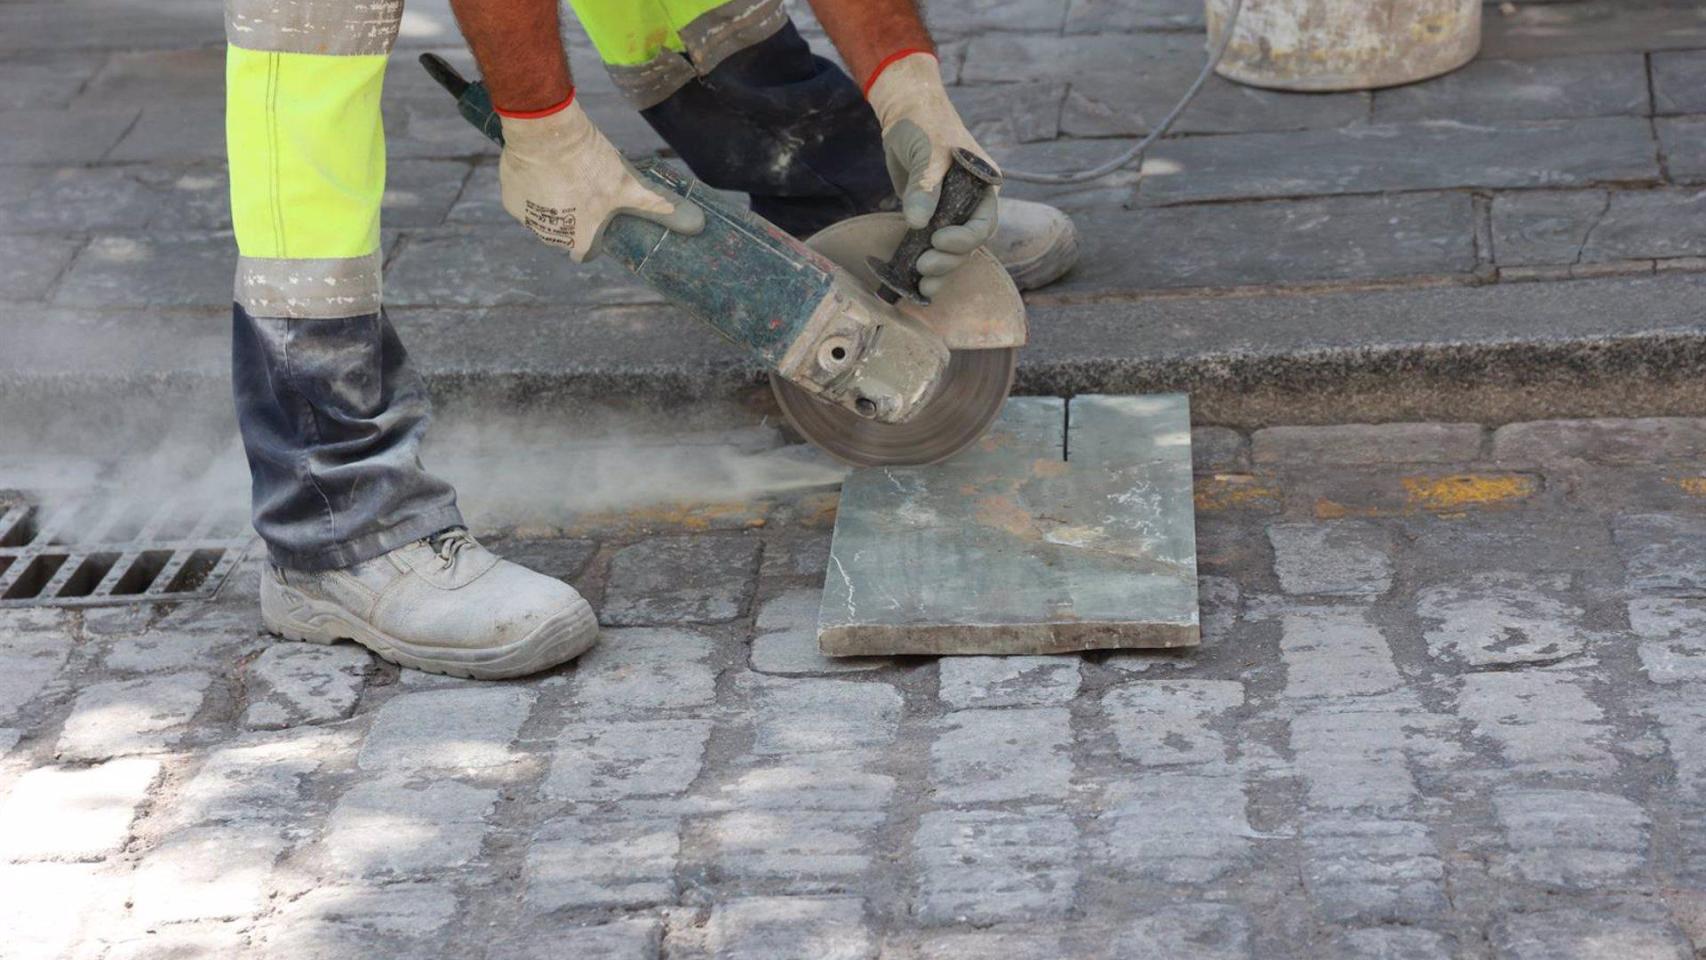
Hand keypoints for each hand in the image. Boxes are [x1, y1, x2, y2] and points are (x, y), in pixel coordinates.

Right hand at [498, 96, 702, 261]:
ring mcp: (526, 219)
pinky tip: (545, 170)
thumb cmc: (591, 162)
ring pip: (543, 216)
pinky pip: (524, 199)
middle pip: (564, 233)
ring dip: (552, 203)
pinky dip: (532, 189)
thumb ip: (657, 208)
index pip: (585, 252)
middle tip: (583, 189)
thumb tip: (698, 225)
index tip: (598, 218)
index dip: (594, 236)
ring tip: (564, 176)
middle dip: (573, 217)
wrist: (546, 132)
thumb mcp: (629, 186)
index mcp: (578, 240)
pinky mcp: (509, 199)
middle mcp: (549, 237)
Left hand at [865, 51, 999, 298]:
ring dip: (937, 271)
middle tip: (923, 267)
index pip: (984, 223)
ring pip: (950, 252)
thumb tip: (918, 223)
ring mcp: (950, 212)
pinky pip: (930, 246)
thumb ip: (925, 187)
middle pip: (967, 245)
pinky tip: (911, 281)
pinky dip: (921, 263)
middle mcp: (971, 203)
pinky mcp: (929, 217)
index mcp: (984, 187)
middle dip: (948, 260)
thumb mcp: (928, 151)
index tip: (938, 239)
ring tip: (919, 287)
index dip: (965, 239)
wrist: (904, 111)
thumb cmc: (924, 123)